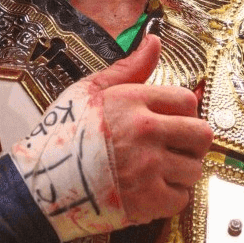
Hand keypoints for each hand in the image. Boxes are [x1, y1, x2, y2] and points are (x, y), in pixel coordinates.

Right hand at [9, 33, 212, 239]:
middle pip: (202, 134)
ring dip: (180, 172)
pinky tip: (152, 191)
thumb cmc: (62, 136)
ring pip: (194, 169)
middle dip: (193, 142)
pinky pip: (181, 199)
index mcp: (133, 102)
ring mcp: (148, 167)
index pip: (187, 100)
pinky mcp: (147, 200)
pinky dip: (170, 198)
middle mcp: (145, 132)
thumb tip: (154, 41)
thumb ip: (128, 68)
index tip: (172, 121)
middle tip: (176, 147)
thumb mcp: (89, 91)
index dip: (183, 112)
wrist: (42, 184)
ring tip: (159, 171)